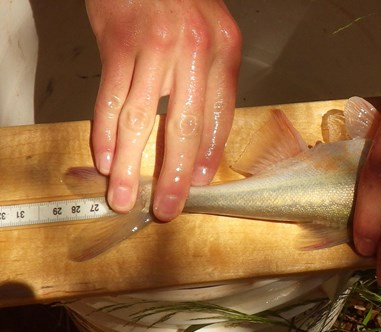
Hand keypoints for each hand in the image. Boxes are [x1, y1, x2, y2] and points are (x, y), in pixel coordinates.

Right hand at [86, 0, 240, 220]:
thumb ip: (211, 82)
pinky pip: (109, 98)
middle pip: (183, 125)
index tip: (197, 184)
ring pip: (139, 118)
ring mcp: (154, 47)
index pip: (220, 116)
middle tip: (167, 207)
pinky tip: (104, 159)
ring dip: (129, 164)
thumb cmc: (181, 0)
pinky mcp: (118, 44)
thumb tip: (202, 141)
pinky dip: (103, 133)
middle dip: (173, 173)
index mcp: (223, 50)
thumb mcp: (213, 33)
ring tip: (124, 196)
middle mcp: (193, 51)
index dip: (207, 155)